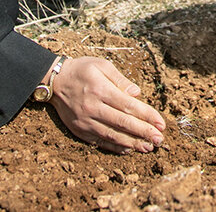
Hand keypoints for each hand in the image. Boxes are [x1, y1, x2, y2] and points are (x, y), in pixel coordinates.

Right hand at [50, 57, 166, 153]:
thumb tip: (136, 93)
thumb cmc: (81, 70)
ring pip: (112, 135)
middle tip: (159, 139)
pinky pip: (100, 141)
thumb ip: (120, 80)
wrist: (54, 81)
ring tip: (148, 147)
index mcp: (101, 89)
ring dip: (132, 143)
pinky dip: (115, 146)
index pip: (128, 106)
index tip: (161, 123)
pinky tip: (128, 149)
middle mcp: (93, 107)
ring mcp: (86, 121)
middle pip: (123, 123)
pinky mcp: (80, 130)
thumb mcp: (101, 65)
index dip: (147, 115)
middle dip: (144, 132)